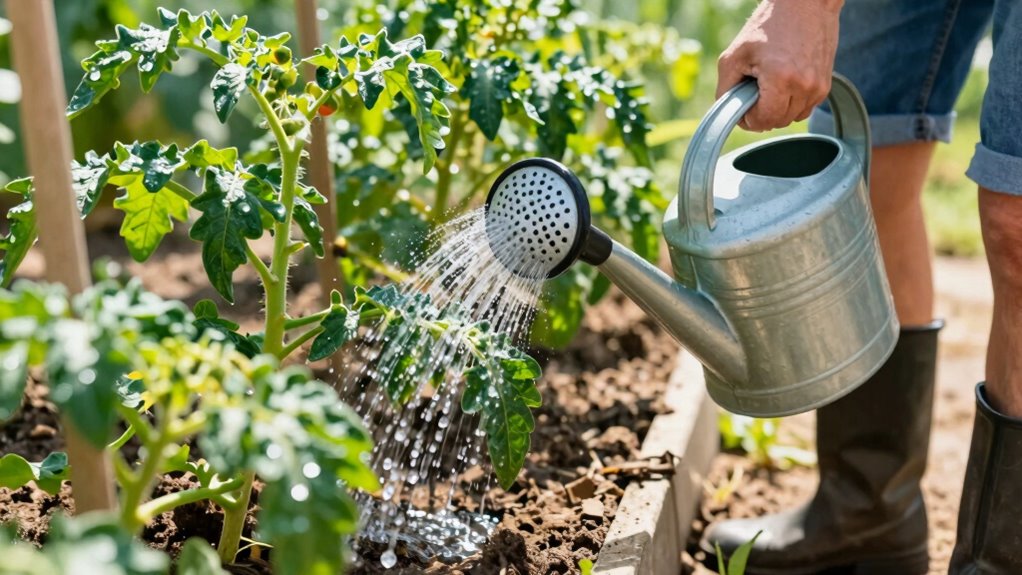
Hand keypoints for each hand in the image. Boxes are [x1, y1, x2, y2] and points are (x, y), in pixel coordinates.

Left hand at [717, 0, 842, 131]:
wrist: (805, 5)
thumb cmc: (768, 25)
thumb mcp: (734, 55)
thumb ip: (725, 89)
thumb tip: (729, 114)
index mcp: (781, 79)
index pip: (763, 121)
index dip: (748, 119)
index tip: (742, 105)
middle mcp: (804, 86)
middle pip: (778, 122)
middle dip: (761, 114)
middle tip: (753, 92)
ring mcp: (818, 87)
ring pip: (792, 118)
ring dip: (777, 110)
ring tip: (769, 85)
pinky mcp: (826, 85)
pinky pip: (805, 108)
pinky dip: (792, 103)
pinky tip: (784, 83)